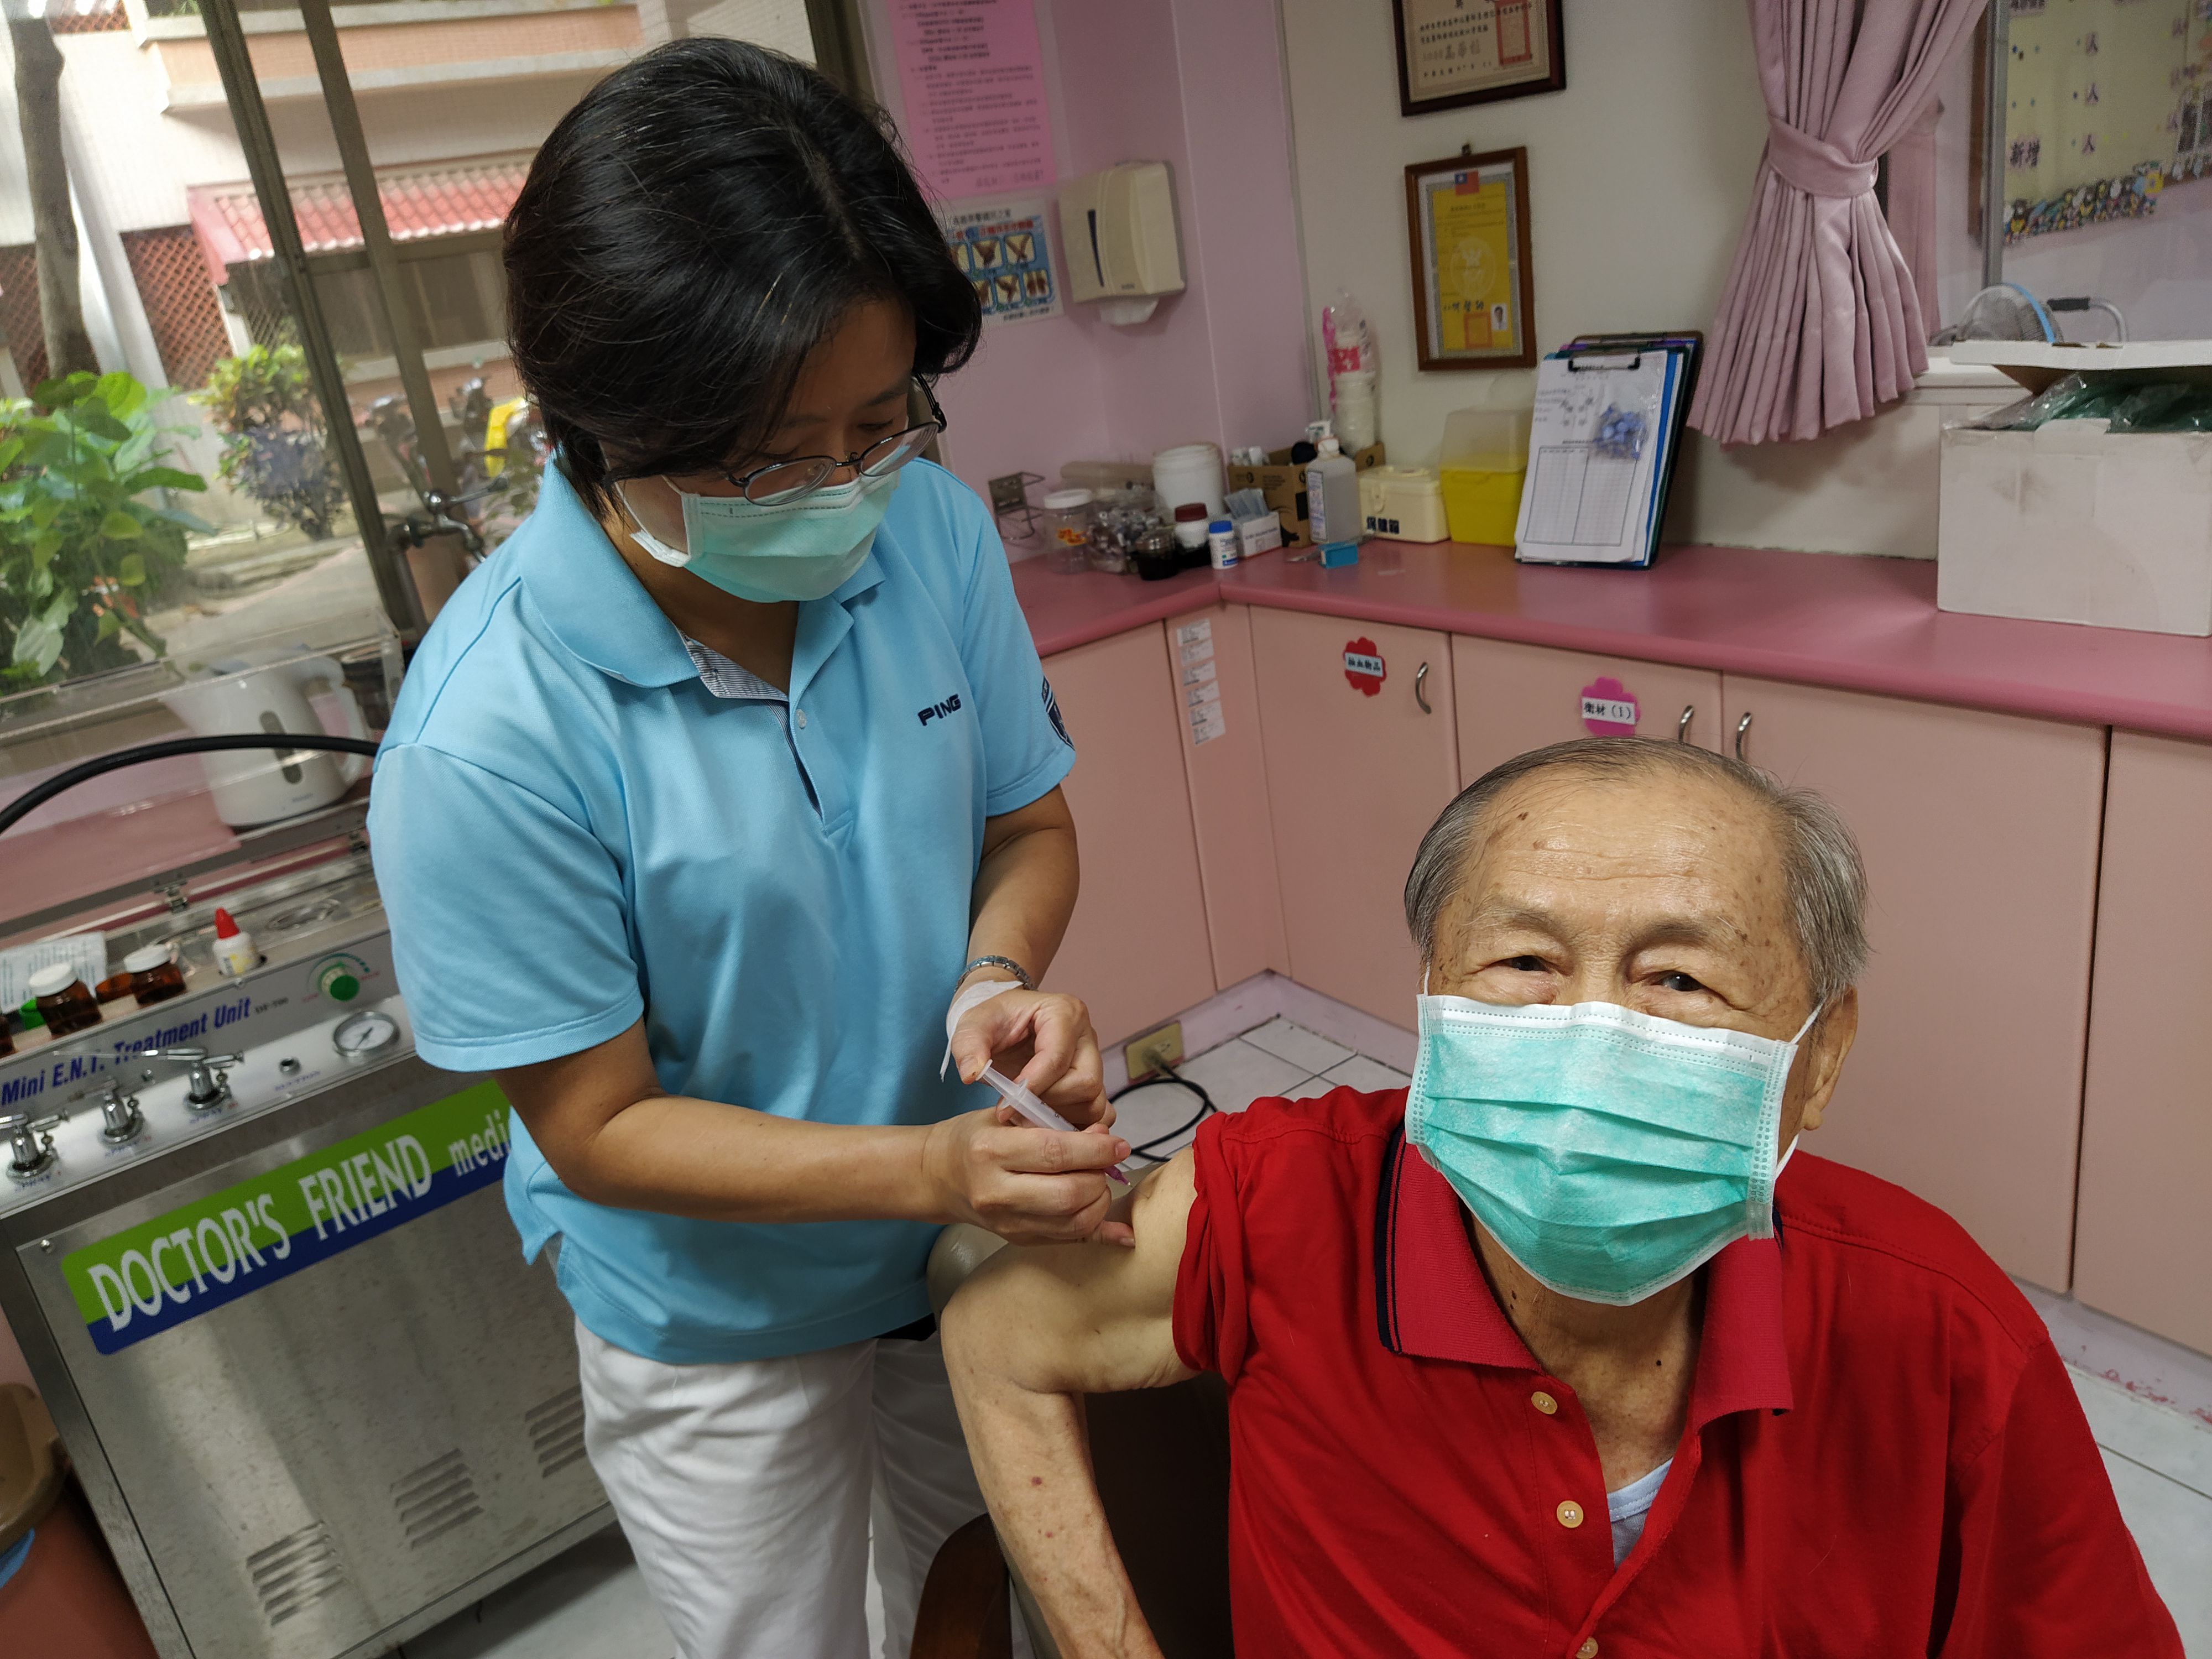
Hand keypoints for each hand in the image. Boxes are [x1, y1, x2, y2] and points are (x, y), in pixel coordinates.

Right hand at [922, 1109, 1135, 1245]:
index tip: (1118, 1143)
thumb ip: (1055, 1124)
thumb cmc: (977, 1137)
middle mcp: (996, 1192)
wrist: (939, 1175)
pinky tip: (1117, 1225)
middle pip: (1068, 1194)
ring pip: (1073, 1223)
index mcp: (990, 1151)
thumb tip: (1107, 1139)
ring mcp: (1007, 1222)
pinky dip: (1098, 1230)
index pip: (1055, 1152)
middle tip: (1107, 1163)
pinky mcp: (1018, 1240)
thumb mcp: (1006, 1116)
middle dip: (1100, 1178)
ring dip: (1100, 1202)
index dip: (1095, 1149)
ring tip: (1098, 1181)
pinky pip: (1069, 1241)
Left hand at [948, 987, 1113, 1130]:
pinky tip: (1045, 1122)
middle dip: (1048, 1103)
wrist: (1004, 1025)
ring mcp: (1094, 1061)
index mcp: (1063, 1012)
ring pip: (1094, 1101)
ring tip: (1026, 1115)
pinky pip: (1099, 1112)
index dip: (1031, 1088)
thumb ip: (968, 1047)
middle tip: (1017, 1111)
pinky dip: (1075, 1124)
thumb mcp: (972, 1026)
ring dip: (1060, 1117)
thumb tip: (972, 1074)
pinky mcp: (1094, 1082)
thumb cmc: (993, 1021)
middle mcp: (1087, 1036)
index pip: (1056, 1058)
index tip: (1004, 1107)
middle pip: (1085, 1083)